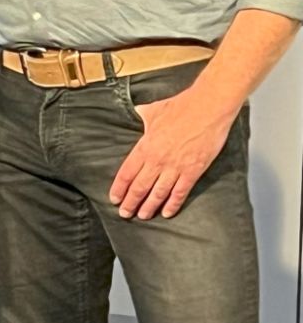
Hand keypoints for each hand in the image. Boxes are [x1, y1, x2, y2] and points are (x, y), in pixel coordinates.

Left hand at [110, 87, 235, 219]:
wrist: (208, 107)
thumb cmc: (182, 106)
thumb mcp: (156, 110)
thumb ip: (144, 115)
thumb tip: (138, 111)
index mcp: (145, 147)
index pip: (126, 173)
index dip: (119, 189)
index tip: (115, 198)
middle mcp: (157, 160)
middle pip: (139, 187)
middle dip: (130, 203)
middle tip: (125, 213)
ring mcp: (175, 167)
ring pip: (157, 193)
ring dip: (148, 207)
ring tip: (142, 216)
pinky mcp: (193, 170)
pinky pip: (180, 192)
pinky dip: (173, 204)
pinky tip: (167, 213)